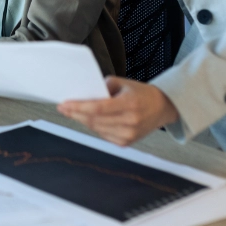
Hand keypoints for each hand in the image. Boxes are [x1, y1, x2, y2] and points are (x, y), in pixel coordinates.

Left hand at [57, 77, 179, 145]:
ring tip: (72, 111)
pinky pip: (103, 134)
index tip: (64, 104)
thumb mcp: (124, 83)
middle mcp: (130, 121)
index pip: (99, 108)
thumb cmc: (141, 93)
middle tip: (63, 107)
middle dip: (76, 113)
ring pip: (96, 128)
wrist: (162, 108)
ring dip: (82, 120)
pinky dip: (94, 126)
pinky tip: (88, 119)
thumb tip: (84, 94)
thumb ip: (104, 87)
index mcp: (130, 103)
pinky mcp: (126, 143)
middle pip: (94, 120)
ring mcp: (129, 135)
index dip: (79, 107)